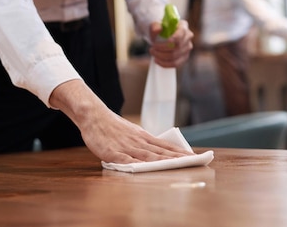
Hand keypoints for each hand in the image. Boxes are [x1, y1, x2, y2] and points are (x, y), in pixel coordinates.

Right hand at [50, 80, 193, 163]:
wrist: (94, 117)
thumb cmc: (114, 127)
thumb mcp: (133, 132)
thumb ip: (145, 142)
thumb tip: (159, 151)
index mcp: (144, 137)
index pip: (165, 145)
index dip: (179, 152)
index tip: (192, 156)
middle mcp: (139, 142)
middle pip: (160, 152)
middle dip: (176, 158)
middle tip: (192, 161)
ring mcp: (127, 147)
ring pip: (148, 156)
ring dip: (162, 162)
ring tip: (176, 166)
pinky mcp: (113, 153)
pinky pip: (126, 160)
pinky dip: (136, 165)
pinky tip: (144, 169)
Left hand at [149, 19, 193, 67]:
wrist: (162, 36)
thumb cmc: (160, 29)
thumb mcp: (155, 25)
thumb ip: (155, 26)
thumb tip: (157, 29)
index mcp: (183, 26)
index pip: (181, 34)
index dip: (171, 40)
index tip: (158, 43)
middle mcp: (188, 36)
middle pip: (177, 47)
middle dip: (161, 49)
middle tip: (152, 48)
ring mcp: (188, 48)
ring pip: (175, 56)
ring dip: (161, 56)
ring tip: (153, 53)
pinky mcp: (185, 57)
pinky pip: (176, 64)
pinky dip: (165, 63)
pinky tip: (157, 60)